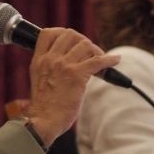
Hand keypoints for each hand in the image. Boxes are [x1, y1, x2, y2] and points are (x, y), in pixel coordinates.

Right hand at [26, 28, 119, 145]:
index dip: (63, 33)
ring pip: (85, 44)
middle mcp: (51, 59)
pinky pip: (98, 60)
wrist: (43, 121)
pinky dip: (109, 59)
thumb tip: (65, 61)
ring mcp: (64, 66)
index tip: (72, 42)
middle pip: (70, 34)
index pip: (48, 33)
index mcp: (39, 60)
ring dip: (96, 51)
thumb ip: (48, 67)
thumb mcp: (38, 79)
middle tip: (89, 54)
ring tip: (100, 63)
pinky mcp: (77, 76)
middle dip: (83, 41)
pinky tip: (116, 61)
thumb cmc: (43, 106)